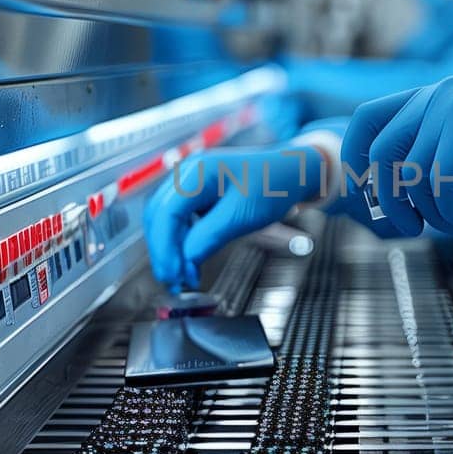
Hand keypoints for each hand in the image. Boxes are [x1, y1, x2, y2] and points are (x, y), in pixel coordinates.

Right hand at [143, 145, 325, 289]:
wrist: (293, 173)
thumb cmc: (274, 184)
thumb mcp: (243, 214)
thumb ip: (210, 236)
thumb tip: (185, 261)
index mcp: (197, 172)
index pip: (165, 213)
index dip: (165, 248)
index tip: (173, 274)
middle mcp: (188, 174)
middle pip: (158, 217)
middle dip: (163, 251)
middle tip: (174, 281)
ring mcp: (191, 184)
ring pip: (165, 220)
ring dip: (170, 248)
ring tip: (183, 275)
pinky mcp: (197, 196)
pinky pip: (179, 220)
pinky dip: (181, 241)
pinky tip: (190, 259)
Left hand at [340, 76, 452, 237]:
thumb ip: (429, 165)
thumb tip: (381, 197)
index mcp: (437, 95)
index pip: (368, 119)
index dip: (356, 161)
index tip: (367, 198)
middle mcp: (441, 92)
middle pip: (379, 152)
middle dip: (389, 201)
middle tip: (414, 227)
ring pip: (408, 174)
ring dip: (429, 213)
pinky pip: (436, 183)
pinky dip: (449, 213)